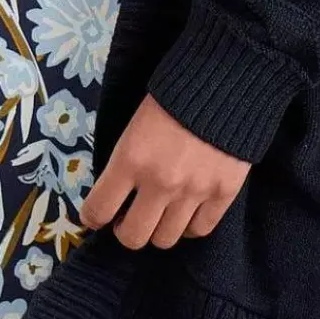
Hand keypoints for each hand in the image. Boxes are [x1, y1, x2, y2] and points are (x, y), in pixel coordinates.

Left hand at [79, 92, 251, 249]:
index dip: (93, 217)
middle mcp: (160, 182)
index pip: (98, 210)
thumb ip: (126, 161)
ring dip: (159, 228)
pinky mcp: (223, 193)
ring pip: (166, 239)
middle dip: (126, 229)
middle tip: (130, 216)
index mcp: (131, 159)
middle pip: (133, 237)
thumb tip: (117, 193)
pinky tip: (187, 211)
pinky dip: (190, 226)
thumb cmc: (173, 95)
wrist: (226, 79)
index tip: (98, 215)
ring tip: (161, 213)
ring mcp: (194, 191)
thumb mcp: (136, 123)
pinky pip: (199, 231)